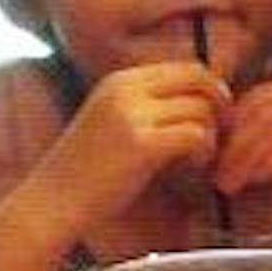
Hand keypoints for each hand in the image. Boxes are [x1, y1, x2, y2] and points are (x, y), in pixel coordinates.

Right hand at [41, 60, 228, 224]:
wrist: (51, 204)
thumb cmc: (85, 174)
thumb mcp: (111, 124)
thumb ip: (146, 107)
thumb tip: (197, 103)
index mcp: (119, 80)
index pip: (185, 66)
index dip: (208, 90)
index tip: (212, 119)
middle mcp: (125, 89)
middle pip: (198, 77)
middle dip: (220, 105)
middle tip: (220, 136)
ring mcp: (132, 114)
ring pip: (201, 108)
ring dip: (211, 136)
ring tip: (197, 161)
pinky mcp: (142, 144)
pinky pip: (196, 134)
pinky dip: (204, 153)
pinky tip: (191, 170)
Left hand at [212, 76, 271, 220]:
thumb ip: (265, 137)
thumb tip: (212, 135)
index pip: (258, 98)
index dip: (229, 126)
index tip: (209, 156)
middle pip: (263, 111)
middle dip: (233, 144)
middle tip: (212, 174)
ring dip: (244, 158)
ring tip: (226, 184)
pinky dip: (268, 165)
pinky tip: (252, 182)